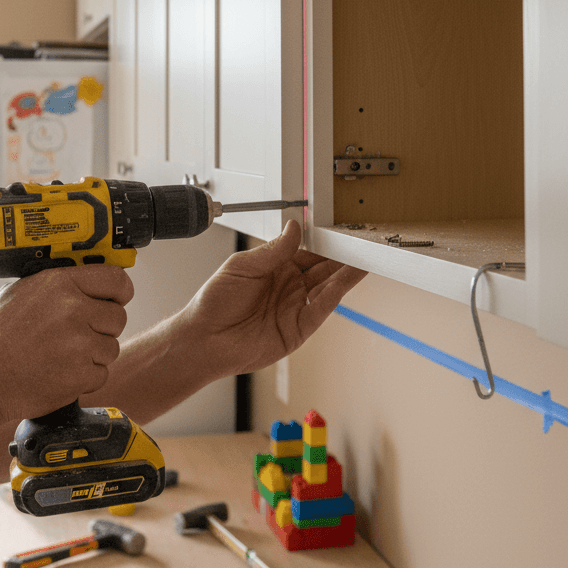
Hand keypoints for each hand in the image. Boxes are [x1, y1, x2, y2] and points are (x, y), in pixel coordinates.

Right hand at [0, 264, 133, 424]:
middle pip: (118, 317)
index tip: (117, 298)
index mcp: (61, 284)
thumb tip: (91, 277)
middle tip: (78, 335)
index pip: (116, 279)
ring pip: (112, 347)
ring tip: (62, 355)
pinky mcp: (80, 375)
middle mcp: (73, 310)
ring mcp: (79, 344)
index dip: (120, 291)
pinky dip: (85, 377)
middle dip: (103, 327)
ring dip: (94, 354)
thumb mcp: (22, 291)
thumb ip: (60, 283)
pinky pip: (101, 373)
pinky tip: (59, 372)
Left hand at [175, 220, 366, 379]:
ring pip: (327, 288)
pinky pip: (320, 309)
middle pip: (323, 269)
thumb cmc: (214, 302)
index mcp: (275, 268)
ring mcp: (295, 308)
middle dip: (342, 256)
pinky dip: (335, 295)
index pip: (308, 251)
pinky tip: (345, 281)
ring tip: (364, 258)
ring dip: (346, 274)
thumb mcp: (242, 266)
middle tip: (361, 242)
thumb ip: (273, 250)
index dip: (324, 242)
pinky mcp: (298, 330)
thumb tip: (294, 228)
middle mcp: (289, 287)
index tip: (340, 230)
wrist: (203, 340)